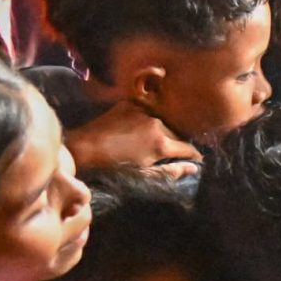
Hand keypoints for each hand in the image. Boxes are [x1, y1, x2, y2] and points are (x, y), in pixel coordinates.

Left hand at [64, 100, 201, 177]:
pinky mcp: (129, 104)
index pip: (188, 148)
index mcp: (161, 144)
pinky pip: (146, 112)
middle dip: (176, 144)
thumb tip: (195, 168)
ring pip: (162, 122)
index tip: (195, 160)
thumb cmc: (114, 168)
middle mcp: (156, 123)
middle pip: (176, 134)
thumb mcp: (145, 176)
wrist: (85, 148)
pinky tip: (135, 131)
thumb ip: (172, 171)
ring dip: (160, 131)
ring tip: (149, 142)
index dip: (193, 156)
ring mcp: (142, 111)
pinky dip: (145, 121)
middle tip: (168, 154)